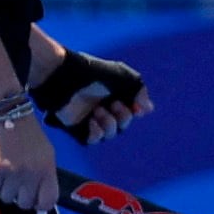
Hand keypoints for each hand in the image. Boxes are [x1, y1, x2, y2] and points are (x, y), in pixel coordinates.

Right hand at [0, 111, 58, 210]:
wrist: (7, 115)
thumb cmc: (29, 133)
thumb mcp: (47, 153)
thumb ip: (45, 174)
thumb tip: (41, 194)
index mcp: (47, 169)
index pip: (48, 201)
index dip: (41, 204)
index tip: (36, 201)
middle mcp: (31, 173)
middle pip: (25, 204)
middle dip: (22, 198)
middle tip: (19, 188)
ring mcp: (12, 172)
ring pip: (7, 198)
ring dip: (7, 191)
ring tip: (8, 178)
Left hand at [31, 42, 151, 140]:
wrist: (65, 77)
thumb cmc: (94, 73)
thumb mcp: (124, 76)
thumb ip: (140, 91)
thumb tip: (147, 110)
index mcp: (114, 94)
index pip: (132, 110)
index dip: (136, 111)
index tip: (137, 107)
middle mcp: (103, 106)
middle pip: (123, 124)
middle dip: (123, 117)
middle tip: (113, 104)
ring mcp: (90, 118)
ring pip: (110, 134)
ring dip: (109, 124)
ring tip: (98, 111)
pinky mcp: (76, 128)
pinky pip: (92, 140)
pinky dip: (96, 133)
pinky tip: (92, 121)